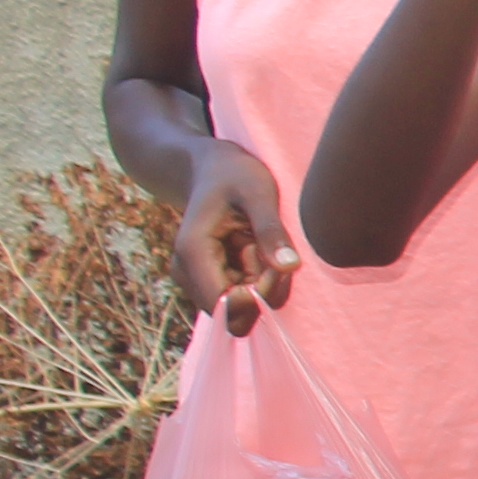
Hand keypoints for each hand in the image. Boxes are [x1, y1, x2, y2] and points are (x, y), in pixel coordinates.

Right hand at [174, 143, 295, 332]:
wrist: (212, 168)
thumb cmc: (235, 175)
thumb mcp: (258, 193)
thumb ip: (271, 230)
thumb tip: (289, 267)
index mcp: (192, 252)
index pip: (224, 304)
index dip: (258, 296)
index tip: (278, 264)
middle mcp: (188, 272)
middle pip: (236, 310)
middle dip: (264, 288)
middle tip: (274, 248)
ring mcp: (198, 279)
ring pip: (244, 305)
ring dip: (265, 281)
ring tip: (263, 242)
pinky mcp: (212, 280)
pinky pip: (245, 294)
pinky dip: (262, 278)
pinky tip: (260, 249)